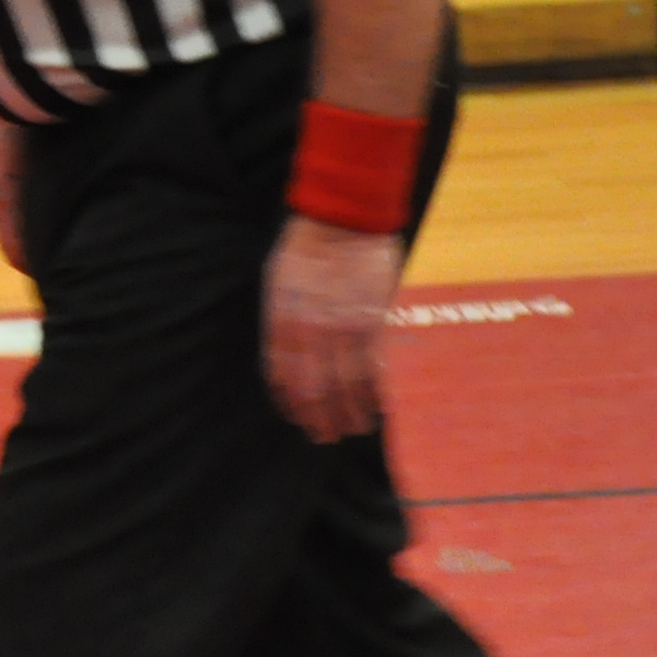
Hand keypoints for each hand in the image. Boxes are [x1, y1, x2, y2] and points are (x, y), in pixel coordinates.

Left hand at [261, 214, 402, 443]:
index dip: (293, 408)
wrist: (341, 220)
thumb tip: (289, 361)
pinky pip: (375, 369)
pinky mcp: (374, 323)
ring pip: (347, 388)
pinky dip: (376, 394)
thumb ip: (283, 325)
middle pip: (315, 393)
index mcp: (282, 325)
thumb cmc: (305, 250)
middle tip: (329, 436)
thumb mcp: (278, 288)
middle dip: (322, 421)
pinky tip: (379, 407)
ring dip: (353, 414)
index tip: (302, 422)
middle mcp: (310, 334)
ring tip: (357, 427)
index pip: (284, 381)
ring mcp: (343, 330)